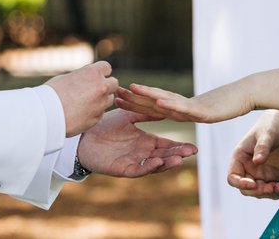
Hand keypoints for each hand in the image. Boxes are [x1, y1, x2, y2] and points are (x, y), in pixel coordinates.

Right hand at [45, 61, 117, 136]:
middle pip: (114, 83)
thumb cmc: (52, 93)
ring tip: (85, 103)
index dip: (101, 72)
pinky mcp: (97, 118)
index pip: (107, 68)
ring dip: (101, 100)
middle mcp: (101, 87)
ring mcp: (100, 104)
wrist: (46, 114)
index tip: (95, 76)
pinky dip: (94, 113)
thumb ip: (82, 78)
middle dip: (106, 86)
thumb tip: (87, 79)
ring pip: (109, 100)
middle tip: (94, 90)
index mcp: (92, 73)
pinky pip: (101, 113)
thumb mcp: (67, 77)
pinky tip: (81, 113)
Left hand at [77, 109, 196, 176]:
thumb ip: (144, 113)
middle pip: (164, 156)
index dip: (179, 147)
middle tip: (191, 152)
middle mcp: (142, 153)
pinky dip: (148, 167)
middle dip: (178, 154)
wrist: (85, 137)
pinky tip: (157, 162)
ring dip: (166, 163)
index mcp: (146, 141)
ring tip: (179, 159)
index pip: (166, 145)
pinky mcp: (123, 169)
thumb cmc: (105, 126)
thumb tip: (162, 108)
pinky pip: (138, 170)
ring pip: (154, 165)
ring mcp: (134, 162)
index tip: (194, 147)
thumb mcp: (128, 115)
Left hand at [115, 79, 254, 123]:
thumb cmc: (227, 101)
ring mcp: (193, 107)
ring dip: (149, 96)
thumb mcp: (203, 109)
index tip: (117, 97)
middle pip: (155, 101)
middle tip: (113, 91)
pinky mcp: (204, 111)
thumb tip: (177, 111)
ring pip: (167, 102)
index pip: (153, 105)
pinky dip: (172, 105)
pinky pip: (185, 108)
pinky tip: (159, 102)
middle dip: (134, 98)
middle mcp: (183, 104)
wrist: (247, 94)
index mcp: (180, 106)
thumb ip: (188, 110)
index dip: (135, 101)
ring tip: (132, 89)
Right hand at [227, 110, 278, 199]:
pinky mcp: (271, 176)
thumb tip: (257, 162)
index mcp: (239, 157)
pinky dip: (276, 194)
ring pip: (258, 192)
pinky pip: (270, 191)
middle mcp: (247, 168)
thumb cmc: (272, 124)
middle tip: (271, 187)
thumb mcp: (267, 134)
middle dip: (257, 191)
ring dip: (268, 194)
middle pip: (245, 189)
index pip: (233, 177)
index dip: (239, 184)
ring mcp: (259, 174)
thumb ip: (262, 147)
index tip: (252, 184)